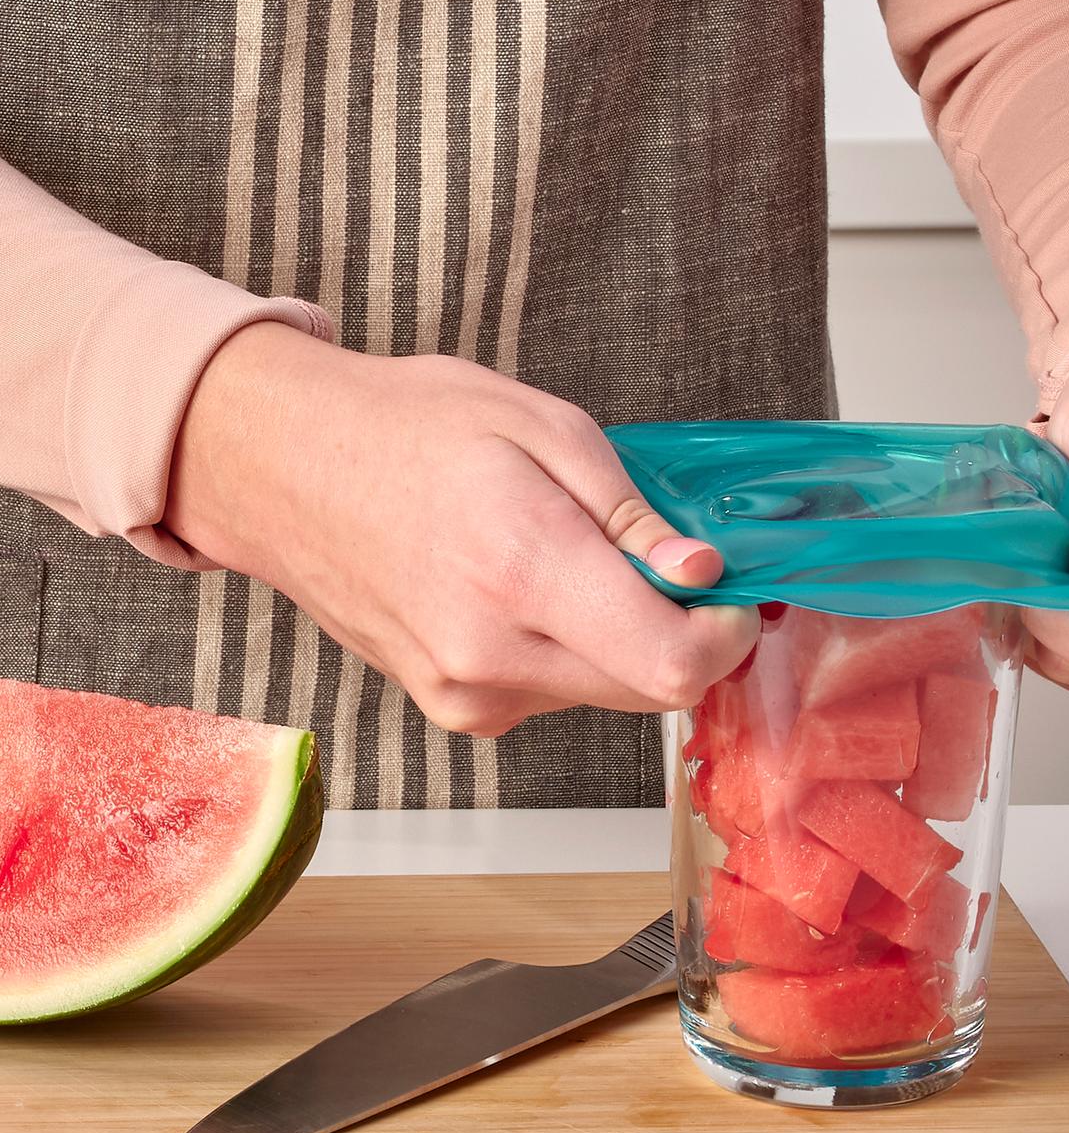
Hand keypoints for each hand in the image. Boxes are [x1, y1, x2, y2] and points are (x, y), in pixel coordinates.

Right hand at [166, 326, 757, 734]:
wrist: (281, 467)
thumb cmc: (406, 427)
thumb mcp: (542, 426)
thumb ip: (630, 514)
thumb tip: (698, 575)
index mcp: (524, 574)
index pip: (673, 666)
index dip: (723, 635)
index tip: (723, 591)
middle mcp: (493, 656)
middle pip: (649, 689)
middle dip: (677, 630)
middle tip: (658, 557)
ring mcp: (466, 693)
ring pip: (602, 690)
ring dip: (617, 635)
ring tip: (562, 552)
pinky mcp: (450, 706)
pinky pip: (549, 691)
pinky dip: (566, 646)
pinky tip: (521, 583)